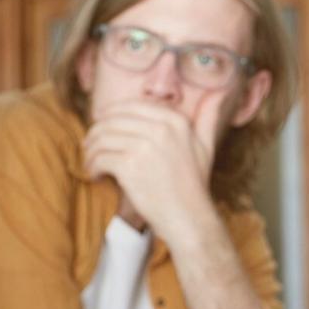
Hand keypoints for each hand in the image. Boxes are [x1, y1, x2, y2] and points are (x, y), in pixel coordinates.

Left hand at [82, 98, 220, 234]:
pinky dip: (92, 166)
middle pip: (110, 120)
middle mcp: (161, 128)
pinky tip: (96, 175)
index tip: (101, 125)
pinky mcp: (129, 165)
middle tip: (90, 146)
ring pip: (101, 138)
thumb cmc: (194, 183)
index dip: (109, 115)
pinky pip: (99, 157)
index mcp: (175, 120)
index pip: (129, 106)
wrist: (189, 217)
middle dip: (95, 133)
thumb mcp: (205, 145)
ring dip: (90, 151)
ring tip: (91, 161)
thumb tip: (219, 91)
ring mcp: (144, 146)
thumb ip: (208, 117)